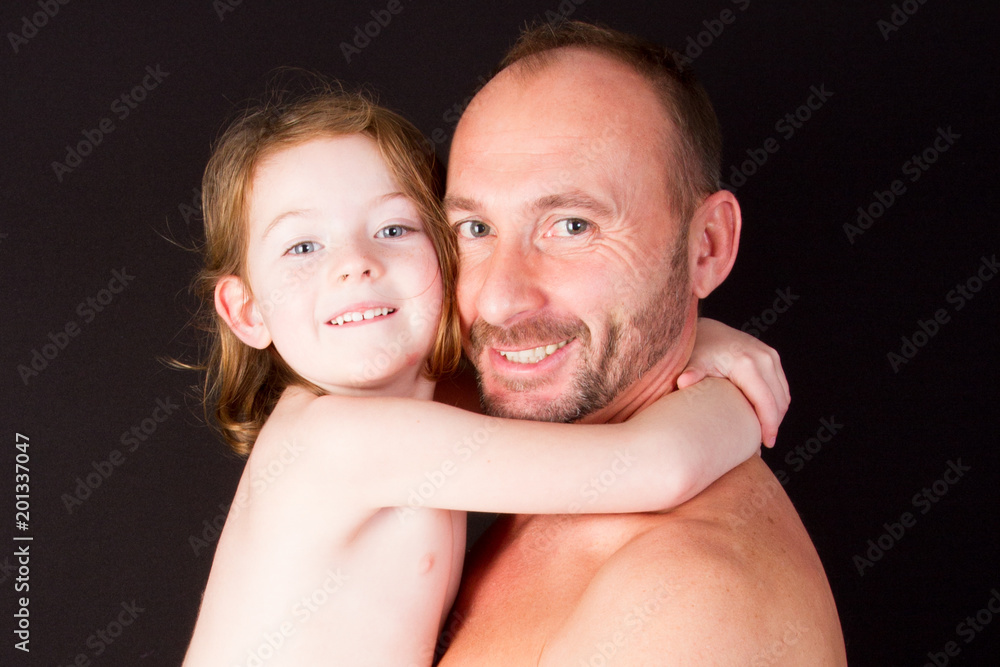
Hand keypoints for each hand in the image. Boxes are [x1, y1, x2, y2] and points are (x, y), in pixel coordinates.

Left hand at [677, 318, 789, 446]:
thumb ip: (692, 372)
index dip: (769, 426)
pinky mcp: (772, 356)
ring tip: (763, 432)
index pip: (766, 402)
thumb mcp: (694, 361)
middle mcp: (764, 358)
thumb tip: (682, 382)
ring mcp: (770, 355)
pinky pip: (781, 386)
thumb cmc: (698, 349)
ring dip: (776, 415)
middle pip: (779, 401)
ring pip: (783, 395)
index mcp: (747, 364)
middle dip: (773, 424)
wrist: (706, 329)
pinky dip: (776, 402)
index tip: (766, 444)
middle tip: (762, 444)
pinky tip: (764, 415)